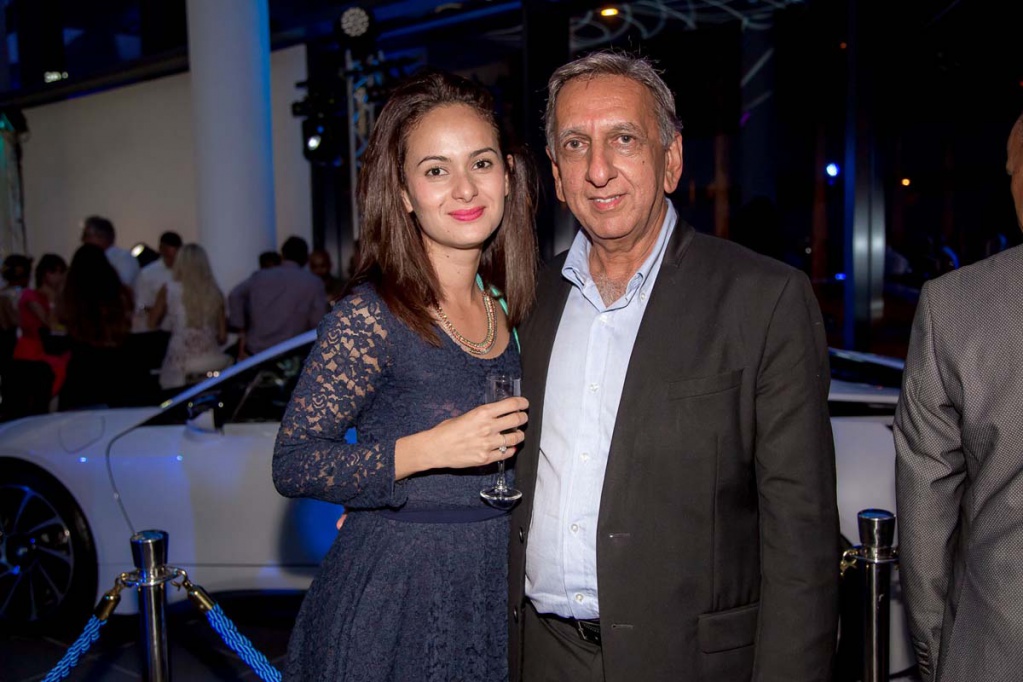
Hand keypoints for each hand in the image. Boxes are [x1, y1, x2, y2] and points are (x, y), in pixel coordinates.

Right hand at [394, 397, 527, 478]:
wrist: (436, 448)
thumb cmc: (446, 430)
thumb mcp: (466, 415)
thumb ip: (483, 416)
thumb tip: (497, 416)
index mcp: (483, 413)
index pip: (511, 404)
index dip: (522, 403)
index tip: (524, 404)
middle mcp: (488, 427)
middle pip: (517, 420)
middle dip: (523, 418)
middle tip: (523, 418)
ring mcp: (488, 444)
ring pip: (515, 438)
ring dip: (519, 435)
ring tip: (518, 434)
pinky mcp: (486, 458)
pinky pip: (506, 454)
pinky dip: (510, 450)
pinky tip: (509, 448)